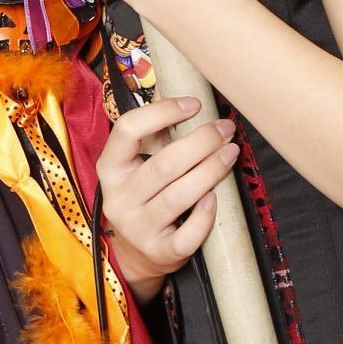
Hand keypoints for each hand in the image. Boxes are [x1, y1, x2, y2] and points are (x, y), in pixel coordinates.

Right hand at [96, 98, 239, 289]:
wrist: (135, 253)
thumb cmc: (144, 195)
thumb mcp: (137, 164)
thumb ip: (155, 133)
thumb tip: (179, 89)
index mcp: (110, 168)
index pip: (128, 130)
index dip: (163, 112)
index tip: (194, 104)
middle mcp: (119, 197)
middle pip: (164, 164)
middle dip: (202, 142)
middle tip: (226, 129)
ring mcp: (137, 227)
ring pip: (179, 196)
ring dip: (211, 170)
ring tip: (232, 153)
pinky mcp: (159, 252)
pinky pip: (187, 234)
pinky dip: (204, 216)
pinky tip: (215, 198)